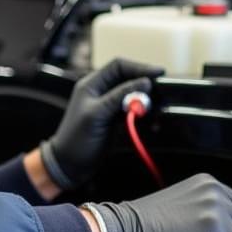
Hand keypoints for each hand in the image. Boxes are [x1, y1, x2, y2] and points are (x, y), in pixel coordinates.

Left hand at [40, 58, 162, 190]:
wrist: (70, 165)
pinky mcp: (116, 120)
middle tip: (162, 93)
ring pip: (134, 96)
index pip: (118, 66)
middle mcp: (102, 92)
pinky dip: (145, 115)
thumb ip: (119, 96)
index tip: (158, 73)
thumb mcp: (97, 114)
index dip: (139, 67)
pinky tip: (152, 121)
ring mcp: (110, 106)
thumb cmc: (76, 139)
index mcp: (92, 85)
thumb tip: (144, 82)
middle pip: (129, 79)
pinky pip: (134, 111)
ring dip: (147, 101)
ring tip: (159, 108)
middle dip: (146, 85)